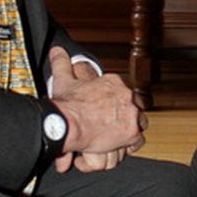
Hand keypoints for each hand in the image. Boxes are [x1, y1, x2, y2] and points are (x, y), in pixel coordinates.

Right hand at [46, 47, 145, 172]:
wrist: (68, 124)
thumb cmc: (67, 105)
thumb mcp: (64, 80)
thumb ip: (61, 63)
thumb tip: (56, 51)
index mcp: (112, 82)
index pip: (122, 90)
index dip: (115, 101)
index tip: (107, 108)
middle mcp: (126, 96)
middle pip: (134, 105)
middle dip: (127, 114)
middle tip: (113, 123)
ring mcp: (131, 114)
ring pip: (140, 122)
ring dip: (130, 128)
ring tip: (118, 135)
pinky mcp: (132, 132)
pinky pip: (138, 140)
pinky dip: (129, 144)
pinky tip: (119, 145)